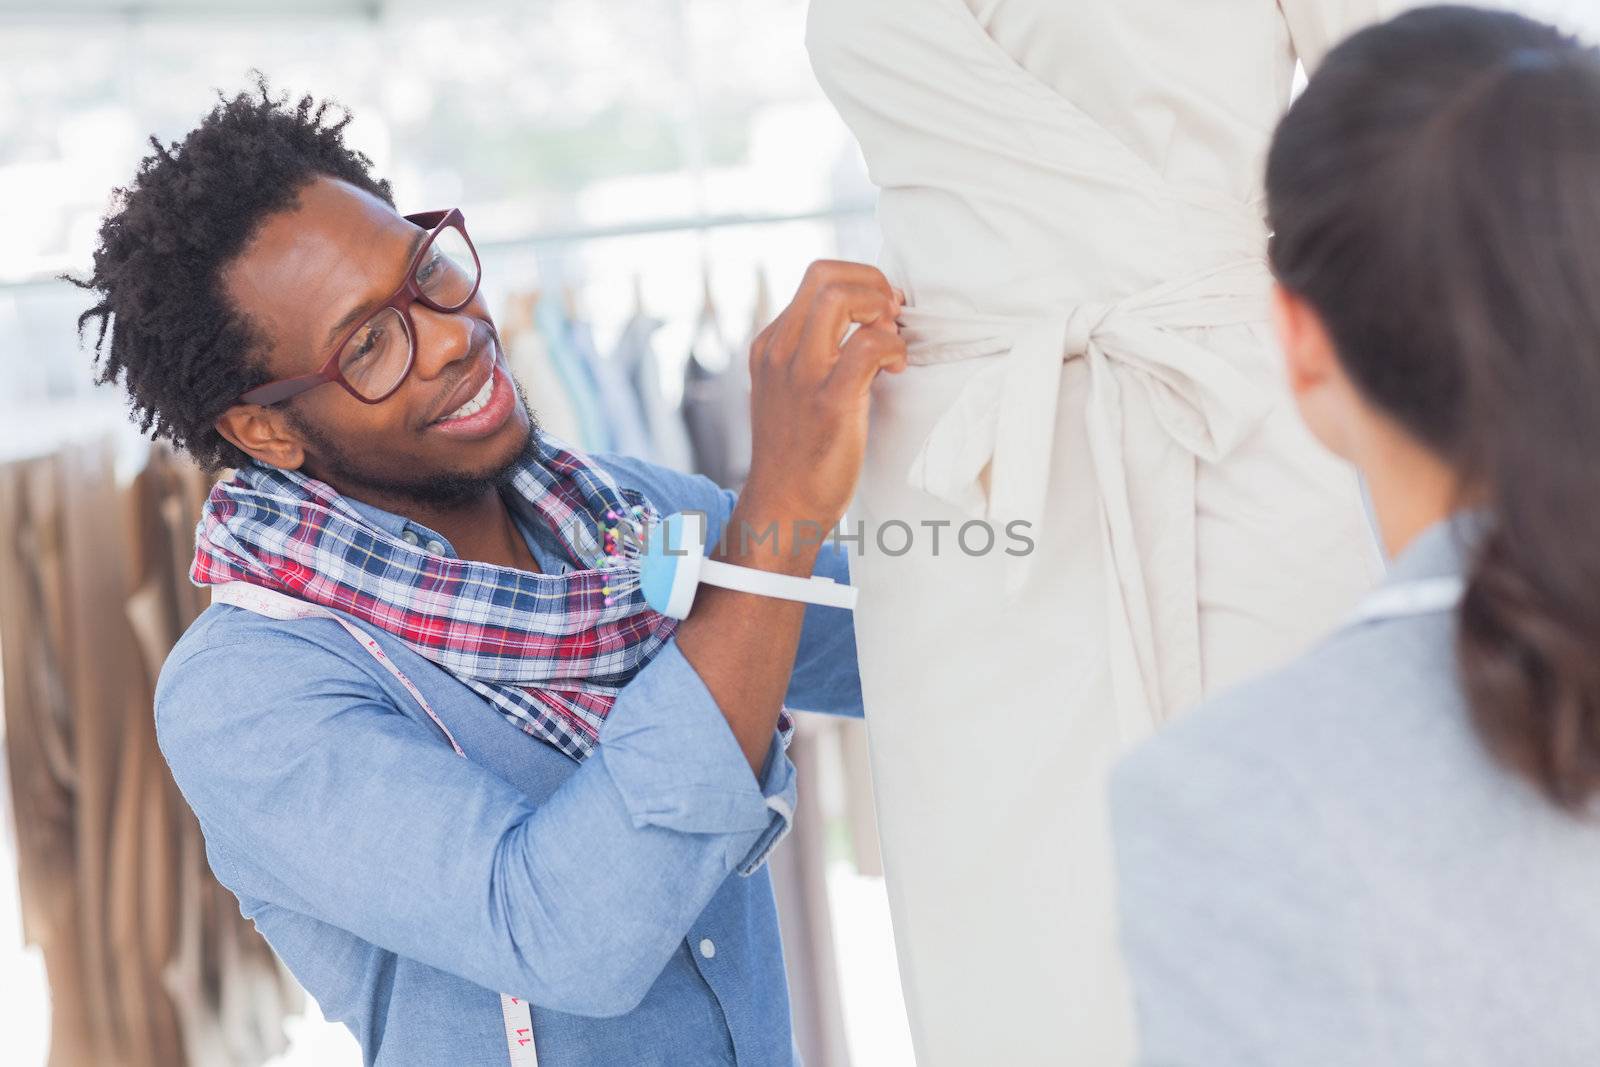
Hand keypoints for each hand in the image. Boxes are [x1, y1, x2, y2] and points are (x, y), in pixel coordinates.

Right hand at [739, 260, 906, 537]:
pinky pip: (868, 346)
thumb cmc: (798, 454)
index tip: (880, 309)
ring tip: (892, 340)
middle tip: (892, 315)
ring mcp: (800, 375)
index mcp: (770, 345)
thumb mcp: (790, 391)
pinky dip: (892, 346)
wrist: (782, 508)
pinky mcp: (828, 401)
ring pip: (839, 298)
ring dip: (879, 309)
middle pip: (824, 274)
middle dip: (871, 282)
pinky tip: (895, 368)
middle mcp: (779, 352)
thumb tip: (866, 322)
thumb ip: (812, 354)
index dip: (858, 281)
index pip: (814, 278)